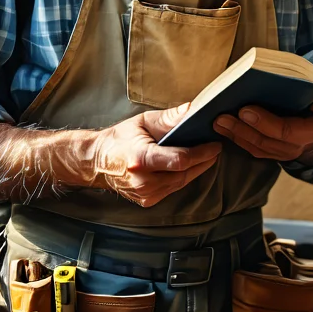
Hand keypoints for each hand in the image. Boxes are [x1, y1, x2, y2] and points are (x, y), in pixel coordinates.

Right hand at [88, 103, 221, 207]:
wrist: (97, 162)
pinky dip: (183, 177)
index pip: (180, 160)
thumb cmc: (119, 139)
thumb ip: (169, 118)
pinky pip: (173, 188)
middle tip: (215, 148)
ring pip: (181, 183)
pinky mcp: (148, 201)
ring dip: (196, 170)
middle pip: (184, 173)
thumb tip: (192, 110)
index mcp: (141, 159)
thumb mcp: (143, 121)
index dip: (201, 153)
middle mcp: (144, 181)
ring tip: (206, 155)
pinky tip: (188, 166)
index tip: (215, 145)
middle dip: (203, 161)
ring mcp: (145, 194)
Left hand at [212, 88, 312, 161]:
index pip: (287, 130)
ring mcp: (288, 152)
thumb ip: (306, 85)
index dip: (265, 123)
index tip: (244, 110)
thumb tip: (280, 77)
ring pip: (259, 149)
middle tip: (221, 117)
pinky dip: (238, 139)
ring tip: (217, 122)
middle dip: (242, 130)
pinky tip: (224, 129)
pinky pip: (255, 150)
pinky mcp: (276, 152)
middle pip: (268, 142)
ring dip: (236, 136)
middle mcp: (302, 145)